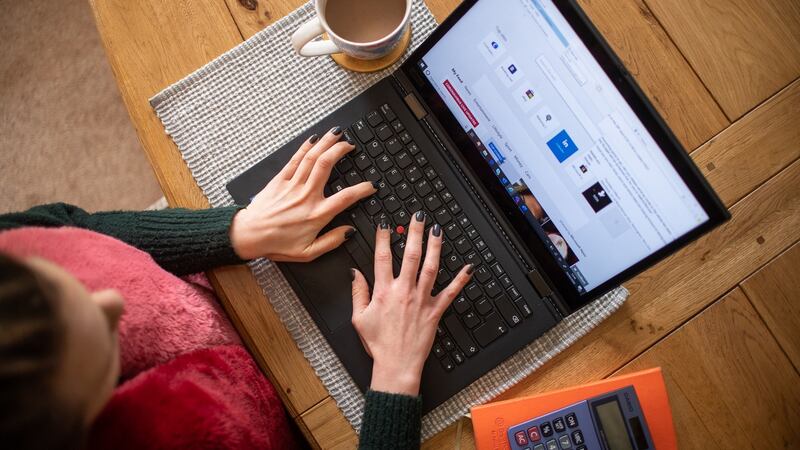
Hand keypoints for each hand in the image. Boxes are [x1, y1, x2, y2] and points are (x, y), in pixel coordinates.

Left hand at [230, 127, 375, 260]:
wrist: (249, 235)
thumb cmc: (276, 244)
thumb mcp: (308, 252)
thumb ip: (332, 241)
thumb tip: (349, 231)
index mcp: (316, 214)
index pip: (346, 197)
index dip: (362, 189)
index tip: (371, 185)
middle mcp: (306, 196)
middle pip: (327, 165)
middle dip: (341, 150)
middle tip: (350, 145)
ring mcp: (292, 186)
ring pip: (312, 158)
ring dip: (326, 143)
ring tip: (337, 134)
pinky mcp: (280, 180)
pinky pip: (295, 160)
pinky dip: (305, 147)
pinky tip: (314, 139)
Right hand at [350, 211, 473, 395]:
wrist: (396, 366)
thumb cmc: (378, 344)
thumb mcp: (359, 318)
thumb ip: (357, 292)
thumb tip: (354, 273)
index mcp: (384, 292)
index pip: (382, 257)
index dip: (383, 237)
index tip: (385, 223)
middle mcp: (404, 292)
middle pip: (411, 255)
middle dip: (414, 233)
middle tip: (418, 216)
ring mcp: (421, 300)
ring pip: (431, 268)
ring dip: (435, 247)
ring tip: (437, 230)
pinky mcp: (435, 312)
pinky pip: (451, 293)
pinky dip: (461, 280)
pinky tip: (469, 267)